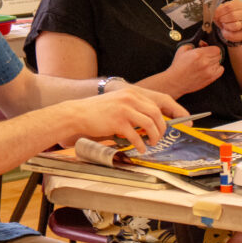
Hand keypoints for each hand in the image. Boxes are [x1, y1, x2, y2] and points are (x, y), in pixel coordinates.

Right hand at [66, 86, 183, 153]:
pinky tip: (140, 149)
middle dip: (161, 128)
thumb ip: (132, 108)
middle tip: (159, 138)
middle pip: (156, 114)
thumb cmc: (96, 111)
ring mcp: (124, 110)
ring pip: (149, 124)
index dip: (162, 119)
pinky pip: (136, 135)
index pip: (155, 105)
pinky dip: (140, 144)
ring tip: (151, 144)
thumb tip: (148, 123)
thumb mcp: (117, 103)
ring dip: (154, 137)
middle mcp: (130, 99)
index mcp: (131, 93)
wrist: (77, 113)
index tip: (163, 128)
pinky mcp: (118, 122)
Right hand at [166, 43, 223, 95]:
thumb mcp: (182, 50)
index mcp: (198, 54)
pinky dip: (217, 68)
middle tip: (207, 56)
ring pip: (219, 62)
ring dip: (214, 61)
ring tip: (206, 63)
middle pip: (218, 55)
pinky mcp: (210, 78)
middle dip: (213, 54)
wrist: (175, 81)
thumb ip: (193, 43)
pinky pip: (221, 70)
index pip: (216, 48)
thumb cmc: (178, 67)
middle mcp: (205, 62)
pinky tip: (210, 68)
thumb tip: (202, 43)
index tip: (209, 50)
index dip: (212, 48)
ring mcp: (208, 71)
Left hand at [214, 0, 241, 45]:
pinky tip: (225, 31)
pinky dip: (226, 34)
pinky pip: (233, 34)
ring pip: (235, 25)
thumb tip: (213, 11)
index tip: (215, 14)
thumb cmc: (227, 17)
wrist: (233, 27)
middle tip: (220, 20)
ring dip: (226, 26)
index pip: (229, 6)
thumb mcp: (222, 11)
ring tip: (224, 25)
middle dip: (222, 19)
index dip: (220, 11)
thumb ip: (217, 10)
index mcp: (238, 4)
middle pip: (232, 15)